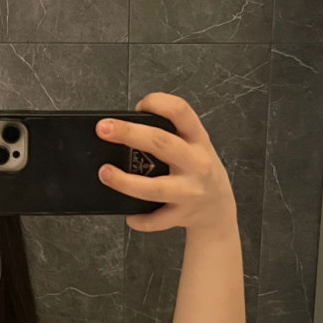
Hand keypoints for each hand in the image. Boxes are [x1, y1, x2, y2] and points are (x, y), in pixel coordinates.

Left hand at [96, 92, 237, 236]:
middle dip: (129, 133)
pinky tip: (129, 215)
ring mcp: (190, 191)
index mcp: (198, 139)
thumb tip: (123, 128)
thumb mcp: (194, 145)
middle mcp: (196, 163)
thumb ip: (169, 135)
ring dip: (126, 181)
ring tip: (104, 173)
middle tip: (103, 129)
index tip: (138, 106)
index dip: (157, 102)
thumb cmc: (198, 170)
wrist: (219, 209)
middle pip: (161, 143)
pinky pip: (156, 219)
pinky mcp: (182, 215)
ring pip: (154, 188)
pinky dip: (139, 220)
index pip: (180, 111)